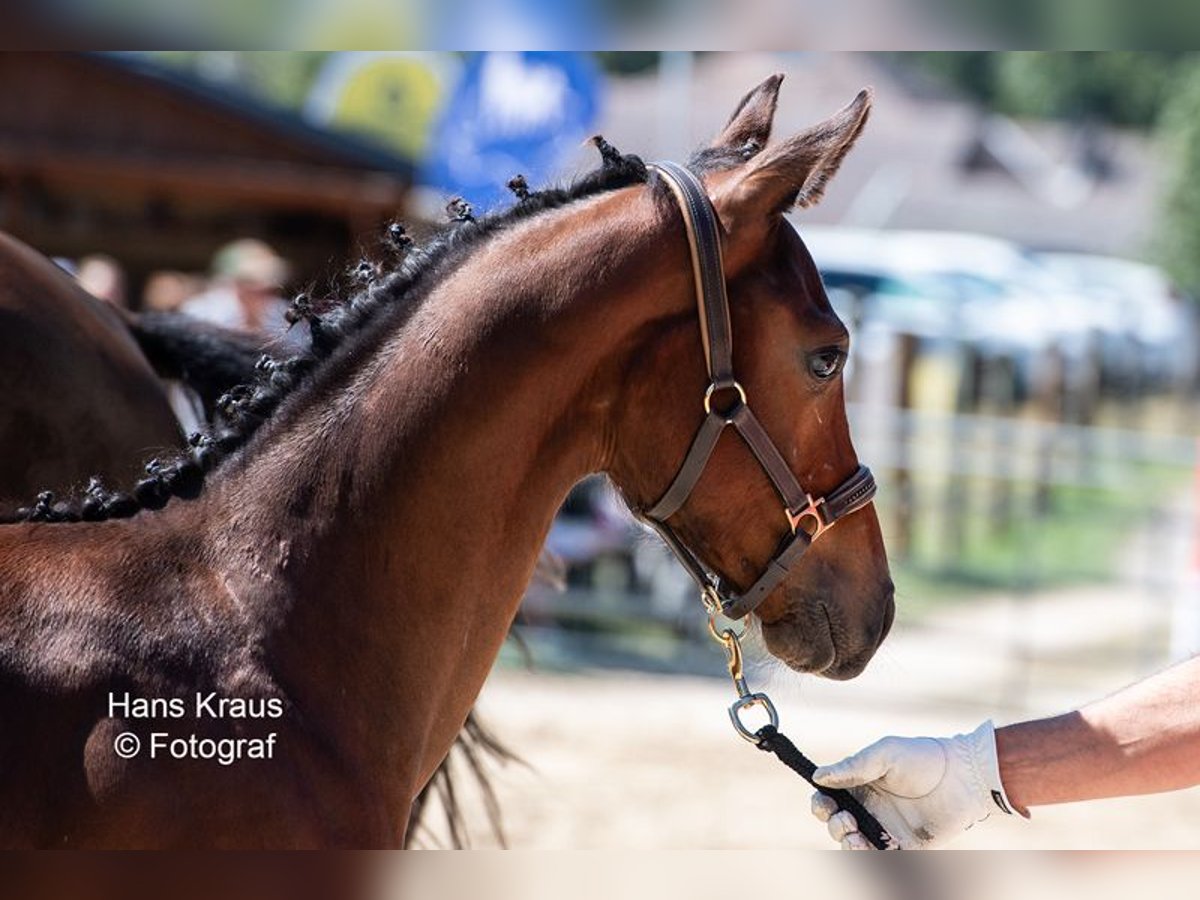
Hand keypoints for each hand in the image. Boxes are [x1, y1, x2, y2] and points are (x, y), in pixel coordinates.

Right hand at [810, 721, 1019, 848]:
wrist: (964, 778)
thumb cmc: (924, 758)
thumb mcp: (885, 754)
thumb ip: (852, 767)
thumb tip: (819, 777)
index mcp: (860, 784)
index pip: (829, 799)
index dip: (821, 805)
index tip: (825, 805)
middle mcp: (870, 808)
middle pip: (837, 825)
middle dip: (835, 826)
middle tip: (848, 821)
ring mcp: (886, 828)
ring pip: (854, 845)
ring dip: (848, 845)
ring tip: (856, 840)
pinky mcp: (905, 846)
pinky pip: (880, 858)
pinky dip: (868, 857)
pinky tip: (869, 849)